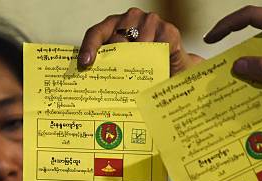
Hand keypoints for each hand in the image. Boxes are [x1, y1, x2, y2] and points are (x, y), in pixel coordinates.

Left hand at [78, 7, 200, 74]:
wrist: (176, 69)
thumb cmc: (149, 68)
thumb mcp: (126, 67)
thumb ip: (112, 66)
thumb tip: (92, 77)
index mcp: (115, 25)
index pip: (96, 33)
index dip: (89, 47)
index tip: (85, 63)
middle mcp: (132, 19)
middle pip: (117, 39)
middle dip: (115, 60)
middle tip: (116, 79)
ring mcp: (150, 22)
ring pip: (138, 42)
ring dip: (138, 60)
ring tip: (139, 75)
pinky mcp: (168, 30)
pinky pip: (158, 45)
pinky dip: (157, 57)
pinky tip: (158, 65)